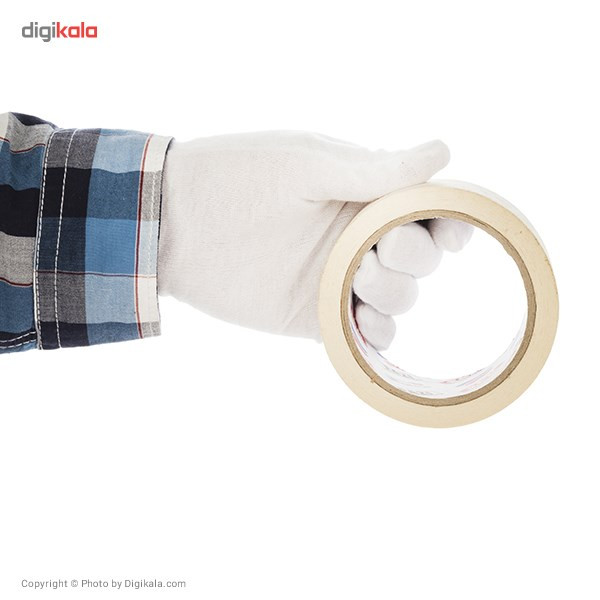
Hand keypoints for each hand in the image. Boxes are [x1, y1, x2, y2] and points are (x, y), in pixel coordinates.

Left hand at [157, 131, 470, 347]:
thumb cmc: (237, 178)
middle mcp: (355, 237)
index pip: (424, 211)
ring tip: (358, 277)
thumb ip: (375, 170)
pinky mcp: (314, 316)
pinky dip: (377, 338)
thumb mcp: (307, 164)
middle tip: (378, 248)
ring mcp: (336, 279)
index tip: (450, 235)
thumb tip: (444, 151)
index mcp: (360, 194)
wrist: (174, 225)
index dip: (447, 224)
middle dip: (414, 256)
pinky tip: (367, 326)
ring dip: (396, 295)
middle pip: (419, 258)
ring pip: (399, 299)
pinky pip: (362, 335)